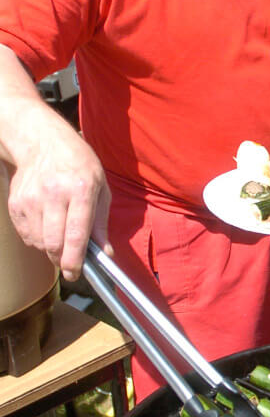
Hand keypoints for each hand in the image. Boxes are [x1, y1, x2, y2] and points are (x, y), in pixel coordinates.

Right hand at [6, 115, 111, 280]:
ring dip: (50, 249)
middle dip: (62, 260)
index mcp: (81, 189)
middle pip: (54, 243)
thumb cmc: (79, 166)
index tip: (75, 273)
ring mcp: (31, 198)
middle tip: (69, 264)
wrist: (43, 143)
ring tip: (59, 235)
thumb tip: (105, 254)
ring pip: (39, 242)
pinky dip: (37, 239)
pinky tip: (46, 224)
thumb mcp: (100, 188)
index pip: (76, 234)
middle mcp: (54, 194)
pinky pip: (27, 235)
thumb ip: (102, 223)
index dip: (75, 260)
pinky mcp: (16, 203)